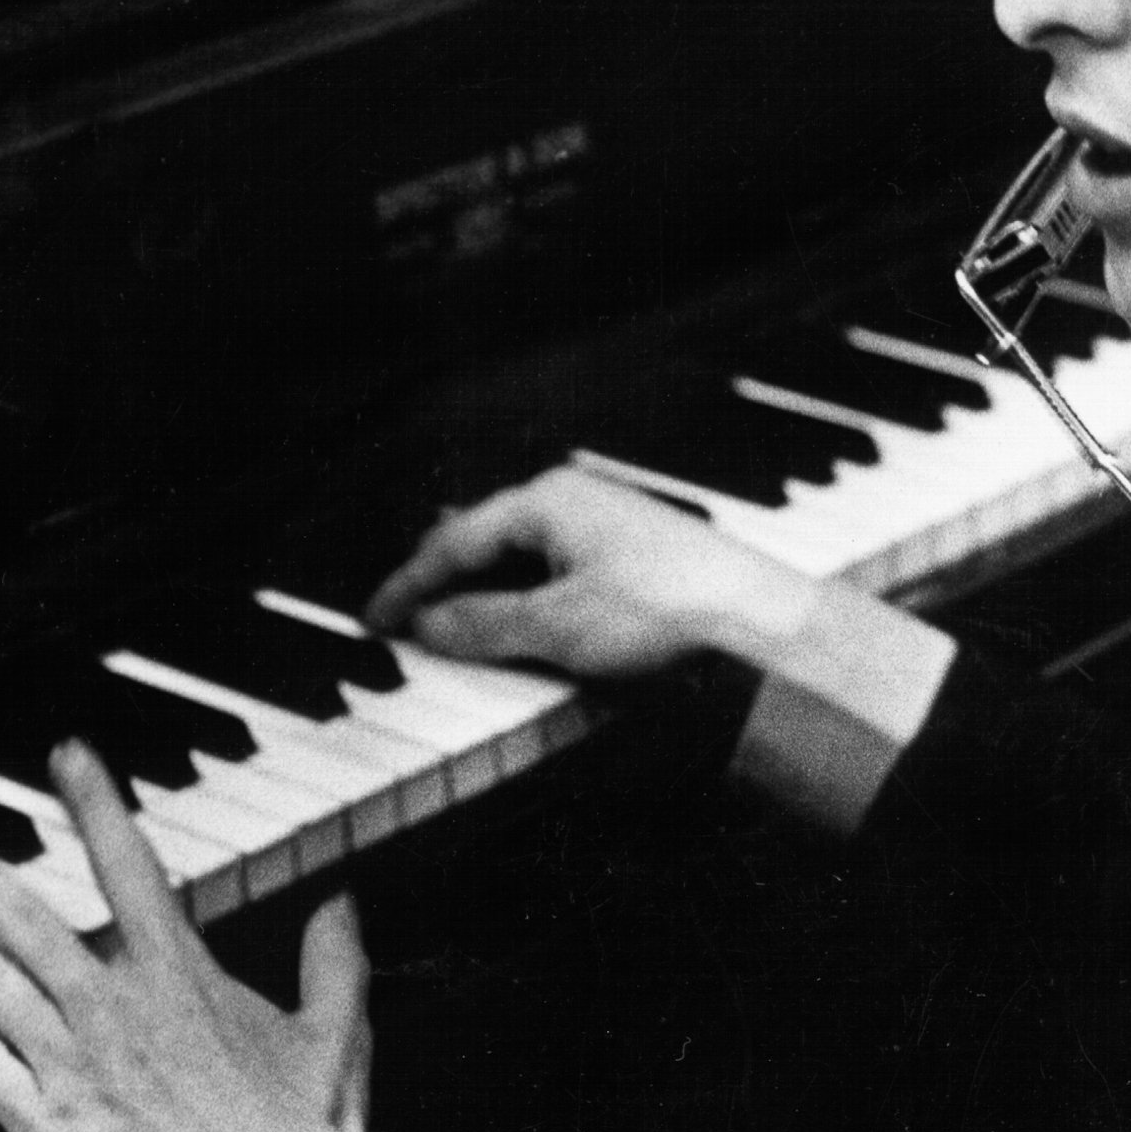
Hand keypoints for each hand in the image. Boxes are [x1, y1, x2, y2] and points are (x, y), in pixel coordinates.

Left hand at [0, 741, 392, 1131]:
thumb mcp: (335, 1032)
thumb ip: (333, 962)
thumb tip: (341, 906)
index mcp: (180, 975)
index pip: (128, 866)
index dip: (95, 805)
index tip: (65, 755)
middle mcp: (114, 1007)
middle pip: (24, 915)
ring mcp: (71, 1064)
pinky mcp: (44, 1124)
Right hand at [364, 466, 824, 677]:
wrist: (757, 616)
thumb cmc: (666, 608)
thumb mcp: (557, 627)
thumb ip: (483, 626)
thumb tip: (428, 627)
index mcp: (546, 500)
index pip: (452, 542)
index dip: (406, 588)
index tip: (373, 621)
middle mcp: (573, 501)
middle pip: (485, 543)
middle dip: (441, 584)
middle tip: (402, 622)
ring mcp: (606, 524)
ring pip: (522, 559)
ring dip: (485, 596)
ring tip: (453, 630)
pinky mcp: (633, 555)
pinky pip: (557, 572)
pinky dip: (527, 600)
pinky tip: (524, 630)